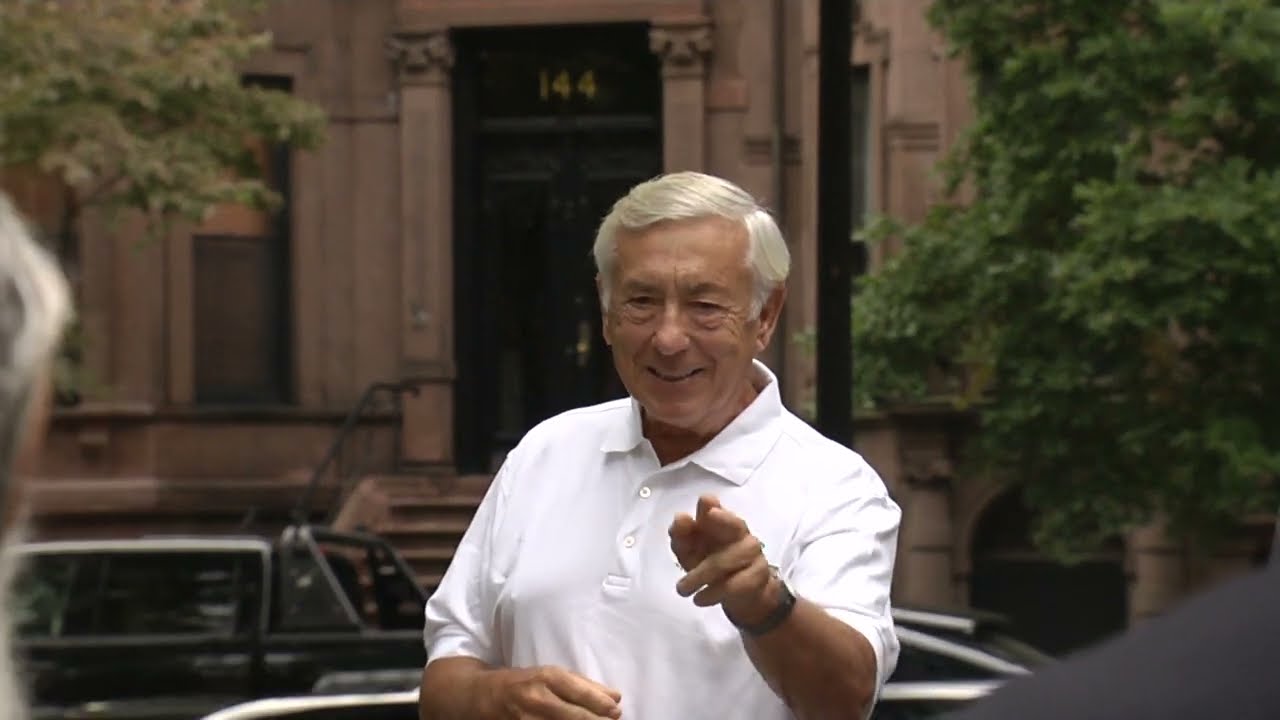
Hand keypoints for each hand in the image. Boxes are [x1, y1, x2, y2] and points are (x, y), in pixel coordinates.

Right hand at [482, 665, 621, 719]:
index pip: (580, 693)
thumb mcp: (551, 675)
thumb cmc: (524, 682)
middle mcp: (537, 698)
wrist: (483, 695)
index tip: (616, 712)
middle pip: (574, 717)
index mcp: (547, 678)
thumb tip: (616, 697)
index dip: (601, 705)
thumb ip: (584, 685)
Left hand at [669, 495, 778, 624]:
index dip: (709, 509)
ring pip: (728, 560)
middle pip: (734, 525)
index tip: (703, 513)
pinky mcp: (760, 574)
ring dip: (701, 576)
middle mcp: (740, 532)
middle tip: (684, 562)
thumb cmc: (710, 565)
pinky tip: (700, 599)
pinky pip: (738, 583)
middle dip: (705, 547)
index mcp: (721, 521)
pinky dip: (714, 592)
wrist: (740, 594)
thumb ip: (681, 535)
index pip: (716, 508)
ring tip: (683, 590)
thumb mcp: (690, 552)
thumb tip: (681, 518)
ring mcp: (753, 552)